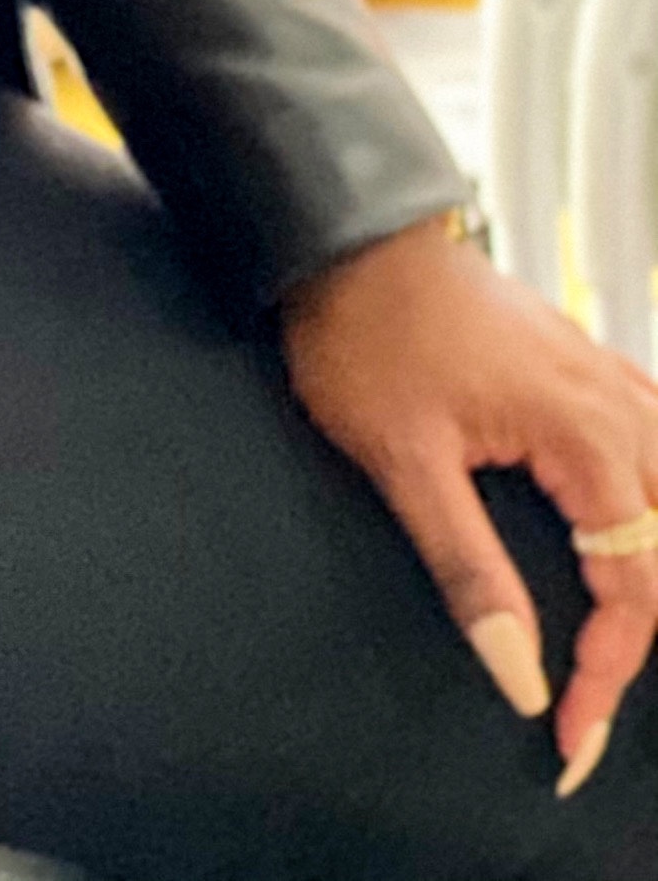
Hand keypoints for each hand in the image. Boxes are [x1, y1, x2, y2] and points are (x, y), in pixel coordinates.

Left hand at [281, 218, 657, 797]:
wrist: (342, 232)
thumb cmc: (364, 338)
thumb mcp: (404, 463)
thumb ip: (469, 572)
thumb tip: (523, 679)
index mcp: (585, 438)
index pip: (635, 590)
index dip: (608, 674)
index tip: (567, 735)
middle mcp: (613, 404)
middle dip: (639, 632)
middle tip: (592, 698)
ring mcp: (600, 372)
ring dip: (657, 557)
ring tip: (620, 627)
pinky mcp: (575, 355)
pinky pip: (652, 425)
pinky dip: (657, 484)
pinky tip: (639, 509)